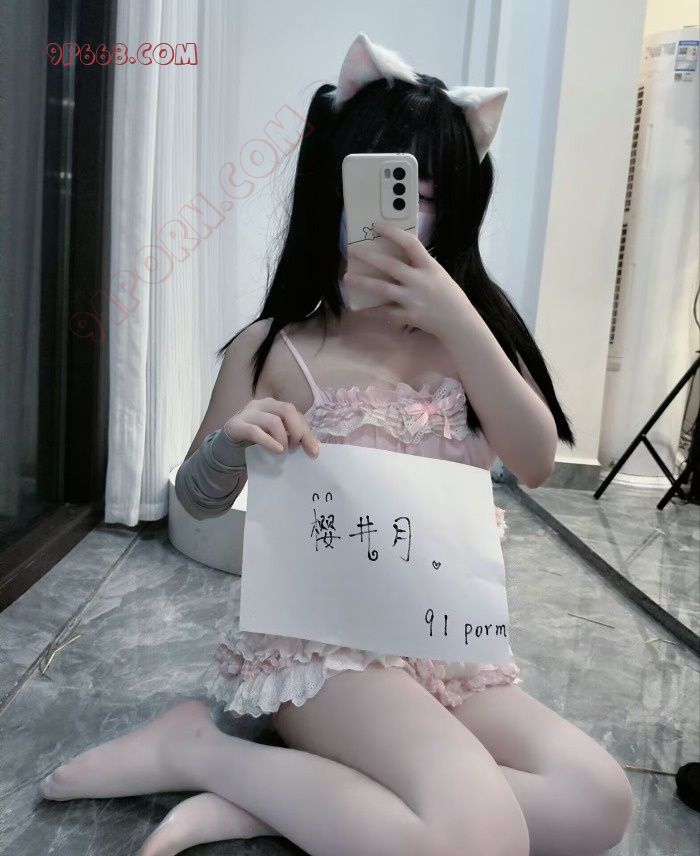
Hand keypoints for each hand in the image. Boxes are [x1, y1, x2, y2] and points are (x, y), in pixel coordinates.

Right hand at [224, 398, 319, 457]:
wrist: (227, 448)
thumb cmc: (255, 441)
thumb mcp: (276, 437)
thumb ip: (293, 438)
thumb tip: (315, 447)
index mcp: (273, 405)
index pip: (295, 413)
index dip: (306, 431)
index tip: (313, 451)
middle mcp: (261, 405)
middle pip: (287, 410)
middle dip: (296, 431)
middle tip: (295, 447)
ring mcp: (247, 413)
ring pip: (273, 421)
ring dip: (283, 438)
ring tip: (283, 451)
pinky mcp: (236, 425)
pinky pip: (255, 431)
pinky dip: (269, 442)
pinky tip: (277, 451)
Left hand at [344, 221, 470, 337]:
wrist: (459, 323)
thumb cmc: (449, 296)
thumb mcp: (438, 274)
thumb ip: (420, 265)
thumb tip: (398, 255)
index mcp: (429, 266)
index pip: (410, 243)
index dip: (392, 232)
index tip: (376, 225)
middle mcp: (419, 281)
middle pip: (390, 265)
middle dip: (368, 256)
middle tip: (351, 250)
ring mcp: (413, 299)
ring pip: (382, 288)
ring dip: (363, 282)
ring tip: (347, 278)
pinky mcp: (409, 316)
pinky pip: (385, 312)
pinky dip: (371, 311)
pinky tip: (358, 309)